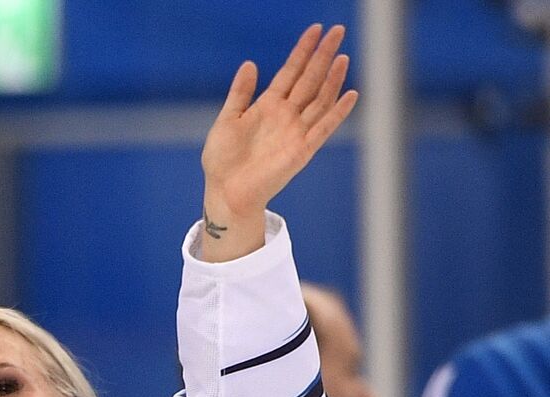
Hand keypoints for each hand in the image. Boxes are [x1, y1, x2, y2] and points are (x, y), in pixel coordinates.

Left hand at [199, 24, 357, 259]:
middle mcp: (286, 116)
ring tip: (342, 57)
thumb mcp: (227, 120)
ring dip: (332, 79)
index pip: (290, 72)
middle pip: (309, 79)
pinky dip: (338, 112)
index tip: (316, 29)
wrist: (225, 191)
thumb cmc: (222, 160)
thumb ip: (240, 93)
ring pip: (320, 99)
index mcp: (268, 106)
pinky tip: (350, 94)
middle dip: (323, 55)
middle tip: (338, 31)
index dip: (302, 51)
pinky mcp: (301, 150)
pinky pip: (323, 128)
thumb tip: (249, 63)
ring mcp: (296, 132)